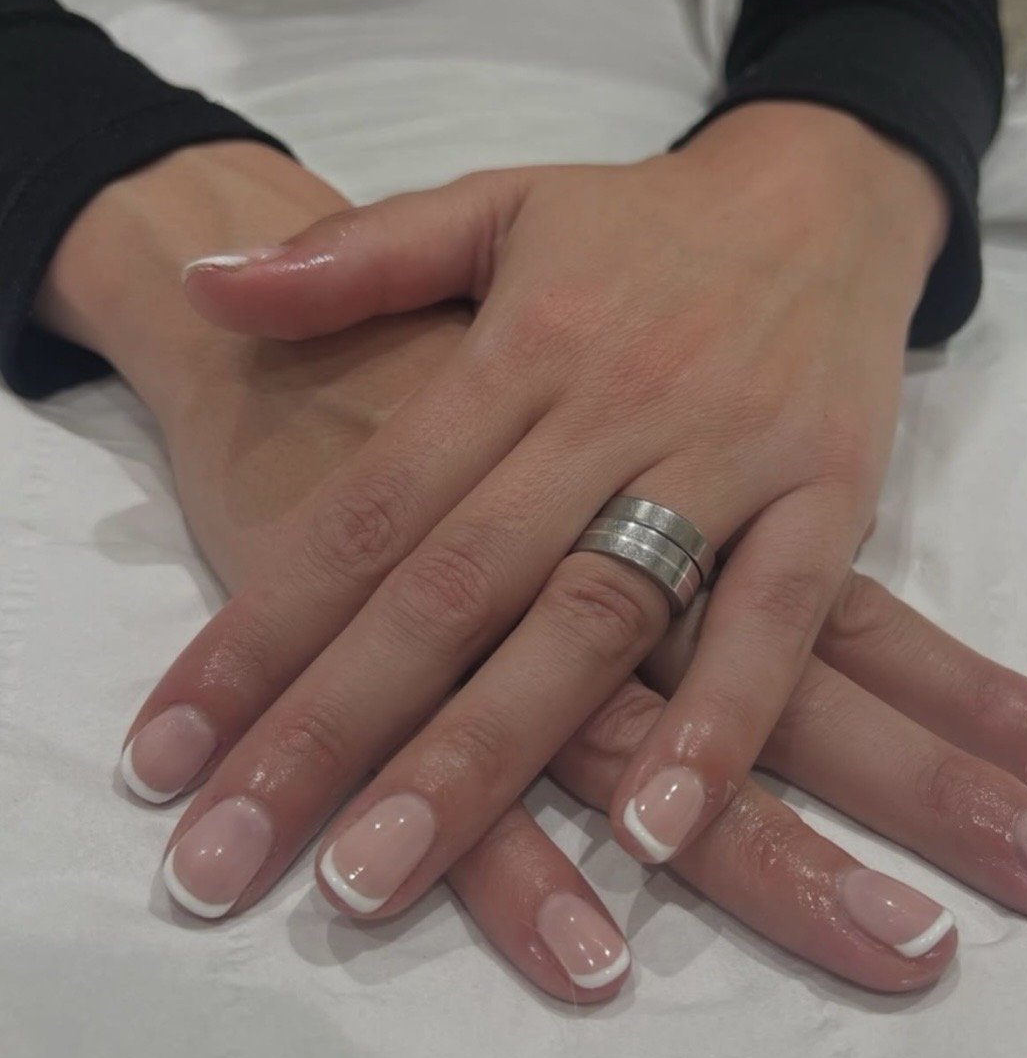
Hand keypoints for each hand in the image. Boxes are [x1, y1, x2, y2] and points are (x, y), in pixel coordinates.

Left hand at [139, 275, 1026, 1000]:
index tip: (167, 752)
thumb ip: (355, 256)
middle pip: (451, 587)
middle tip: (230, 856)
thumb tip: (205, 283)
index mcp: (515, 349)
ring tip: (382, 867)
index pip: (364, 510)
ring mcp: (722, 457)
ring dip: (486, 751)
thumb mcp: (496, 207)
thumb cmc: (645, 223)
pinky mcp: (828, 496)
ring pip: (589, 618)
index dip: (257, 633)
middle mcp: (605, 411)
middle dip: (332, 727)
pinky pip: (773, 622)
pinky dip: (718, 722)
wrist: (826, 190)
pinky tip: (651, 832)